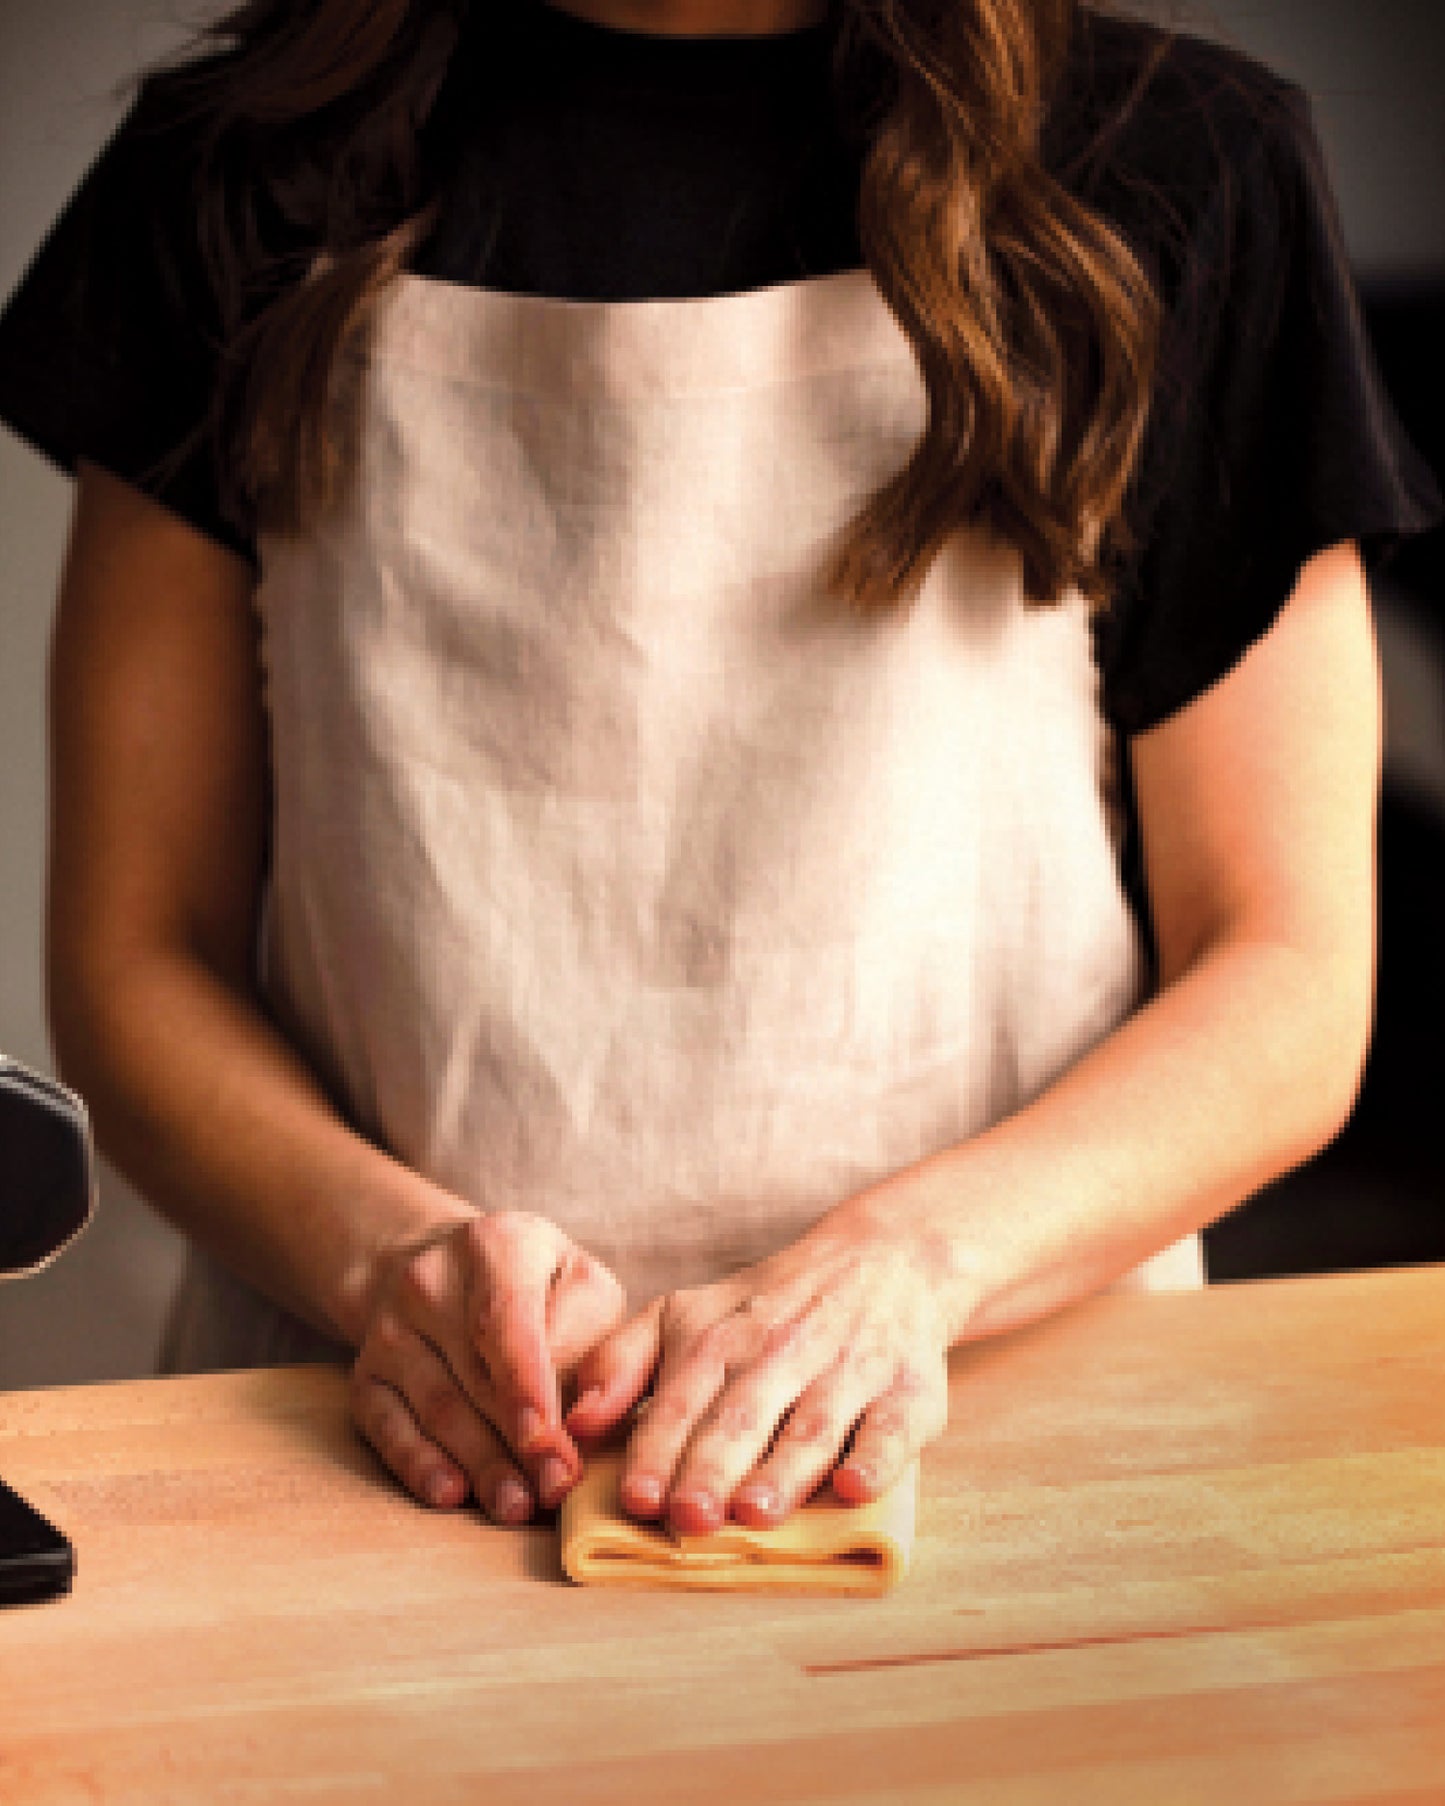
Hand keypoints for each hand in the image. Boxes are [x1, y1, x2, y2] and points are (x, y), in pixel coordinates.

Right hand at [349, 1209, 625, 1523]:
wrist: (442, 1267)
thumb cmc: (537, 1285)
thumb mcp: (579, 1282)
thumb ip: (590, 1337)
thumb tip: (585, 1414)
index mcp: (494, 1245)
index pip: (505, 1320)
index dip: (526, 1383)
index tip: (549, 1437)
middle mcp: (429, 1281)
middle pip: (475, 1374)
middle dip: (518, 1441)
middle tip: (555, 1489)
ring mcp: (390, 1329)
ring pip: (437, 1406)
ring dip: (479, 1462)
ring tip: (517, 1505)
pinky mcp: (367, 1375)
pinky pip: (388, 1426)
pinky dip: (418, 1463)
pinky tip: (450, 1493)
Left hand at [562, 1217, 952, 1535]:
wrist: (883, 1260)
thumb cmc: (766, 1308)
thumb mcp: (684, 1314)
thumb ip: (620, 1362)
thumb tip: (572, 1422)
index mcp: (720, 1339)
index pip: (682, 1399)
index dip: (659, 1449)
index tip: (639, 1497)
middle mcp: (782, 1352)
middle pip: (742, 1417)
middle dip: (713, 1466)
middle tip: (689, 1516)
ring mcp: (848, 1371)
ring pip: (811, 1426)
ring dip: (783, 1470)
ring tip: (755, 1513)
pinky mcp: (908, 1392)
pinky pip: (892, 1428)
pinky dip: (876, 1458)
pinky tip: (854, 1488)